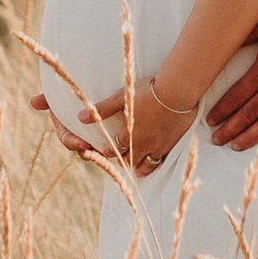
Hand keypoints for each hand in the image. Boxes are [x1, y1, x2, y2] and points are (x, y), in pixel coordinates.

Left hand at [72, 74, 194, 173]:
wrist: (177, 92)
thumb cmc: (148, 91)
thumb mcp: (122, 97)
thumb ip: (102, 109)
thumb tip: (80, 118)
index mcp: (128, 134)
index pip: (114, 149)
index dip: (109, 151)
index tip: (107, 150)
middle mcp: (142, 144)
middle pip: (129, 160)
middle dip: (123, 160)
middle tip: (121, 159)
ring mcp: (158, 147)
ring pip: (145, 166)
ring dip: (139, 167)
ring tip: (137, 167)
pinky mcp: (171, 145)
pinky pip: (161, 162)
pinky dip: (155, 163)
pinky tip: (155, 161)